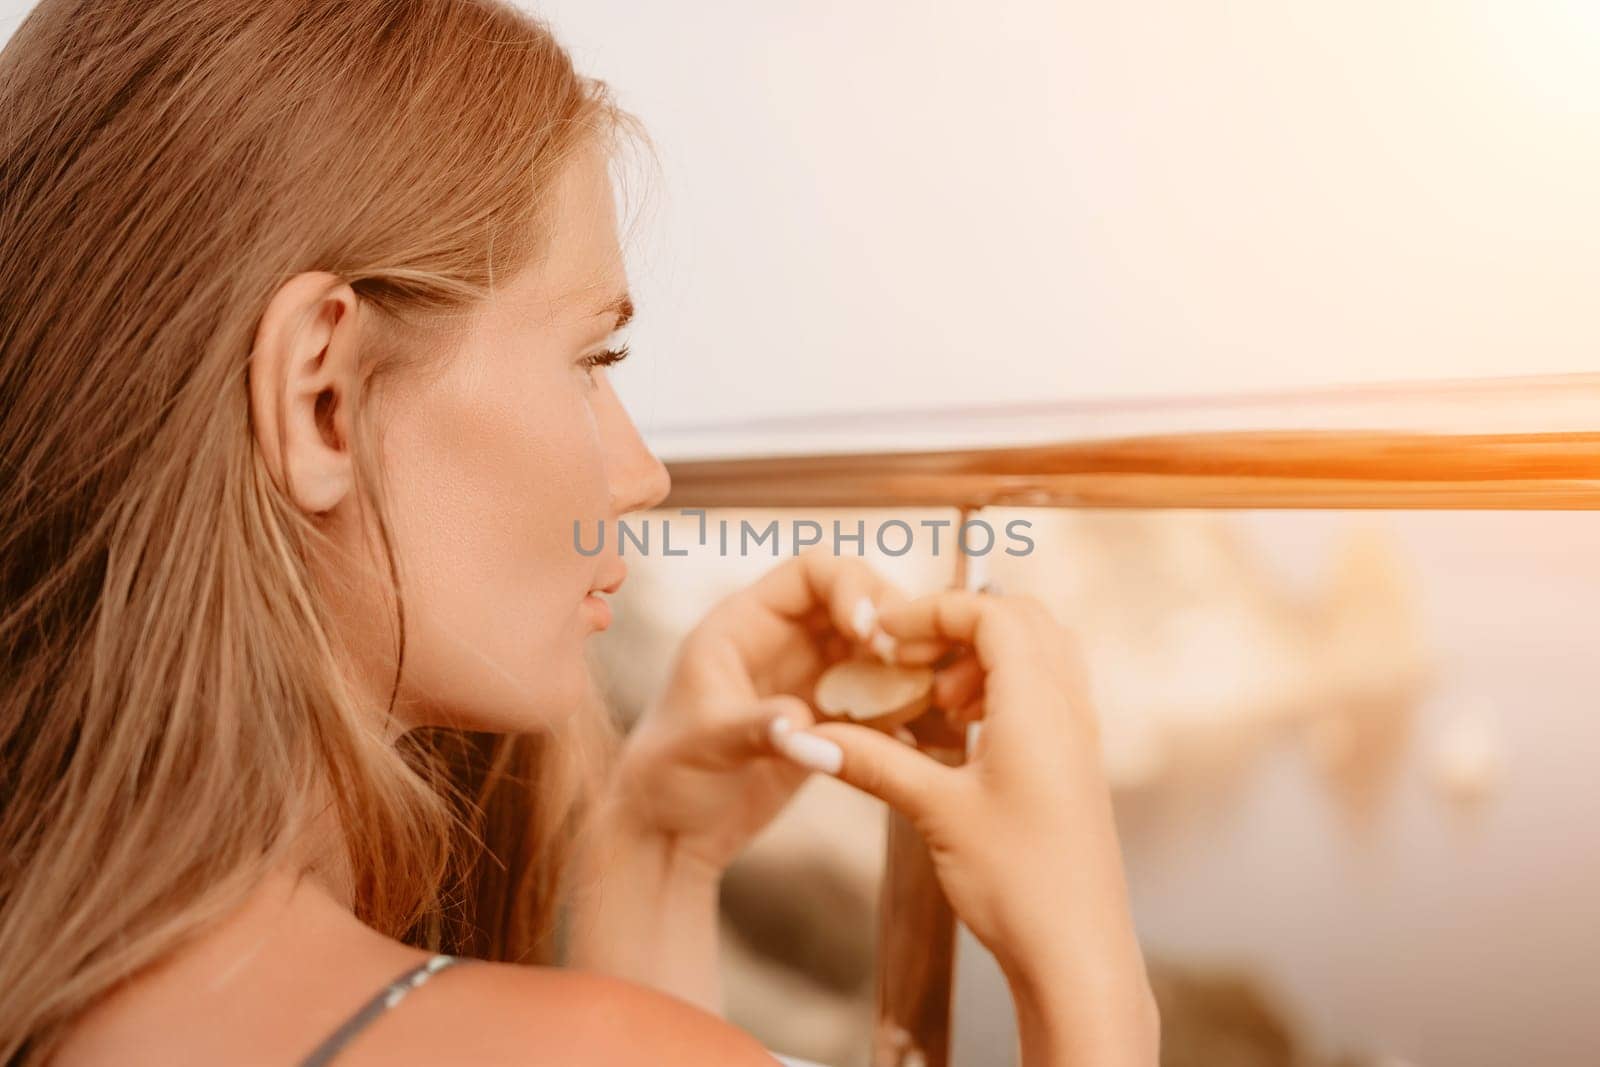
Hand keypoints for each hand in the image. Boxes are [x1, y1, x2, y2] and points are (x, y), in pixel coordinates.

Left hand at [604, 549, 914, 876]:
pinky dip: (909, 711)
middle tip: (917, 663)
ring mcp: (813, 678)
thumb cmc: (666, 775)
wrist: (672, 833)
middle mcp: (786, 641)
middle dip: (895, 624)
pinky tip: (931, 734)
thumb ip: (754, 728)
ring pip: (879, 651)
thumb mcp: (702, 744)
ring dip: (910, 667)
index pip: (810, 573)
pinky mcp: (834, 720)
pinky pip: (883, 700)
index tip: (871, 629)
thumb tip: (802, 723)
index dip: (849, 587)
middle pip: (859, 602)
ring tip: (936, 697)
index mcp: (746, 623)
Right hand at [769, 588, 1159, 1064]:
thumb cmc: (1017, 883)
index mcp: (1038, 705)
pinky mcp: (1076, 763)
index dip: (933, 610)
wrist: (1077, 954)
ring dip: (982, 654)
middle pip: (1021, 619)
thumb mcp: (934, 812)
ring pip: (1038, 652)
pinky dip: (1002, 686)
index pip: (992, 613)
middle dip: (958, 623)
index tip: (884, 635)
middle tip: (908, 657)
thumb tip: (804, 735)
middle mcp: (1068, 708)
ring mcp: (1079, 735)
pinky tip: (963, 732)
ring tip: (935, 698)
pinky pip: (1046, 690)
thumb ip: (872, 761)